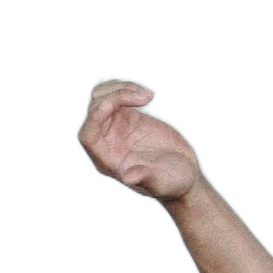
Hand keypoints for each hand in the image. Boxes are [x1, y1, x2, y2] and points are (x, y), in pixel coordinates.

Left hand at [76, 75, 201, 203]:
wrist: (184, 173)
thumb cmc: (172, 183)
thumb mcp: (162, 182)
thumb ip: (146, 178)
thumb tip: (128, 178)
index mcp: (108, 161)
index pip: (88, 137)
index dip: (94, 118)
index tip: (112, 104)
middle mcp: (106, 143)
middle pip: (94, 111)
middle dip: (114, 98)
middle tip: (143, 98)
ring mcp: (115, 128)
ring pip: (101, 98)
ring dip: (119, 88)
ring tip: (146, 95)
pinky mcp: (126, 117)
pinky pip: (114, 95)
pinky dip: (127, 89)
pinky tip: (146, 94)